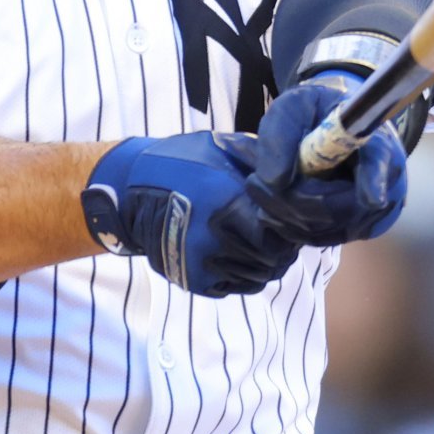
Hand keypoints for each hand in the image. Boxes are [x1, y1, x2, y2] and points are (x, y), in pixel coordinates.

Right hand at [82, 132, 299, 296]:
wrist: (130, 194)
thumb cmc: (182, 163)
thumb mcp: (224, 148)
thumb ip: (263, 163)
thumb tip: (303, 173)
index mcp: (228, 203)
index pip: (284, 230)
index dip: (292, 226)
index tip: (289, 218)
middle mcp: (217, 237)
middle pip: (276, 257)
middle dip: (282, 246)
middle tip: (278, 234)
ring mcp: (204, 263)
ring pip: (260, 276)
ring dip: (265, 261)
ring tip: (257, 243)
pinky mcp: (195, 280)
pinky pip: (237, 285)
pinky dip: (243, 273)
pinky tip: (236, 253)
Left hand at [229, 71, 406, 245]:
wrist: (331, 129)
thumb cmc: (315, 112)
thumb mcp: (294, 106)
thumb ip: (281, 133)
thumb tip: (275, 181)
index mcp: (374, 141)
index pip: (379, 163)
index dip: (375, 182)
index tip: (372, 199)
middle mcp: (383, 181)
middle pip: (337, 208)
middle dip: (288, 198)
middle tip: (253, 181)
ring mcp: (370, 212)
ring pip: (321, 227)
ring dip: (280, 210)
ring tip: (257, 184)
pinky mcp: (352, 231)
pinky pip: (314, 238)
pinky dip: (287, 223)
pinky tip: (272, 201)